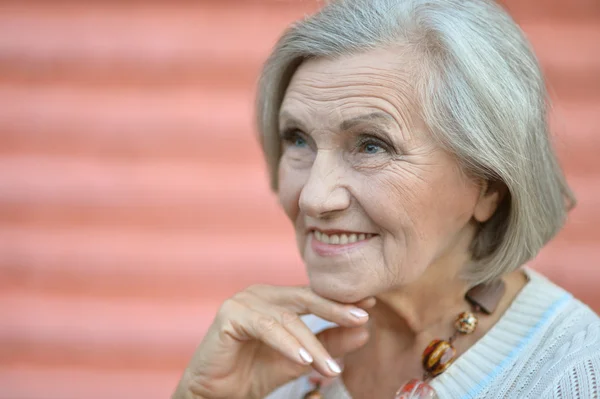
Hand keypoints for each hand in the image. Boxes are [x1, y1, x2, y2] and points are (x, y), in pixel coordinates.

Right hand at [172, 285, 373, 398]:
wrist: (215, 394)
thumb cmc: (253, 374)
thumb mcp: (300, 360)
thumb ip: (328, 344)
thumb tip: (364, 331)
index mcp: (277, 299)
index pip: (314, 295)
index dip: (340, 300)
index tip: (370, 305)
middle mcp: (261, 294)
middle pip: (304, 298)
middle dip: (334, 308)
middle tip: (362, 317)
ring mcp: (244, 301)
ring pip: (288, 319)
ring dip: (312, 344)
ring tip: (331, 368)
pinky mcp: (230, 315)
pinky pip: (265, 327)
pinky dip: (286, 344)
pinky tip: (304, 360)